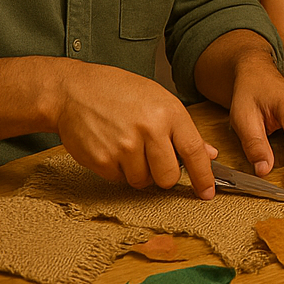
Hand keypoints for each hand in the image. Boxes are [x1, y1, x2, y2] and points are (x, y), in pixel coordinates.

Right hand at [52, 64, 218, 198]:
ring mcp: (124, 146)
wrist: (74, 91)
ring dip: (139, 172)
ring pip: (143, 181)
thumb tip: (209, 154)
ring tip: (128, 146)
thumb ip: (184, 130)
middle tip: (154, 159)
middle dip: (164, 175)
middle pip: (168, 176)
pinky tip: (111, 147)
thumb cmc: (119, 92)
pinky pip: (119, 179)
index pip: (194, 151)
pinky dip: (118, 169)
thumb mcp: (158, 99)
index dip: (203, 176)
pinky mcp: (102, 160)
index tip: (207, 192)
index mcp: (168, 112)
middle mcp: (149, 130)